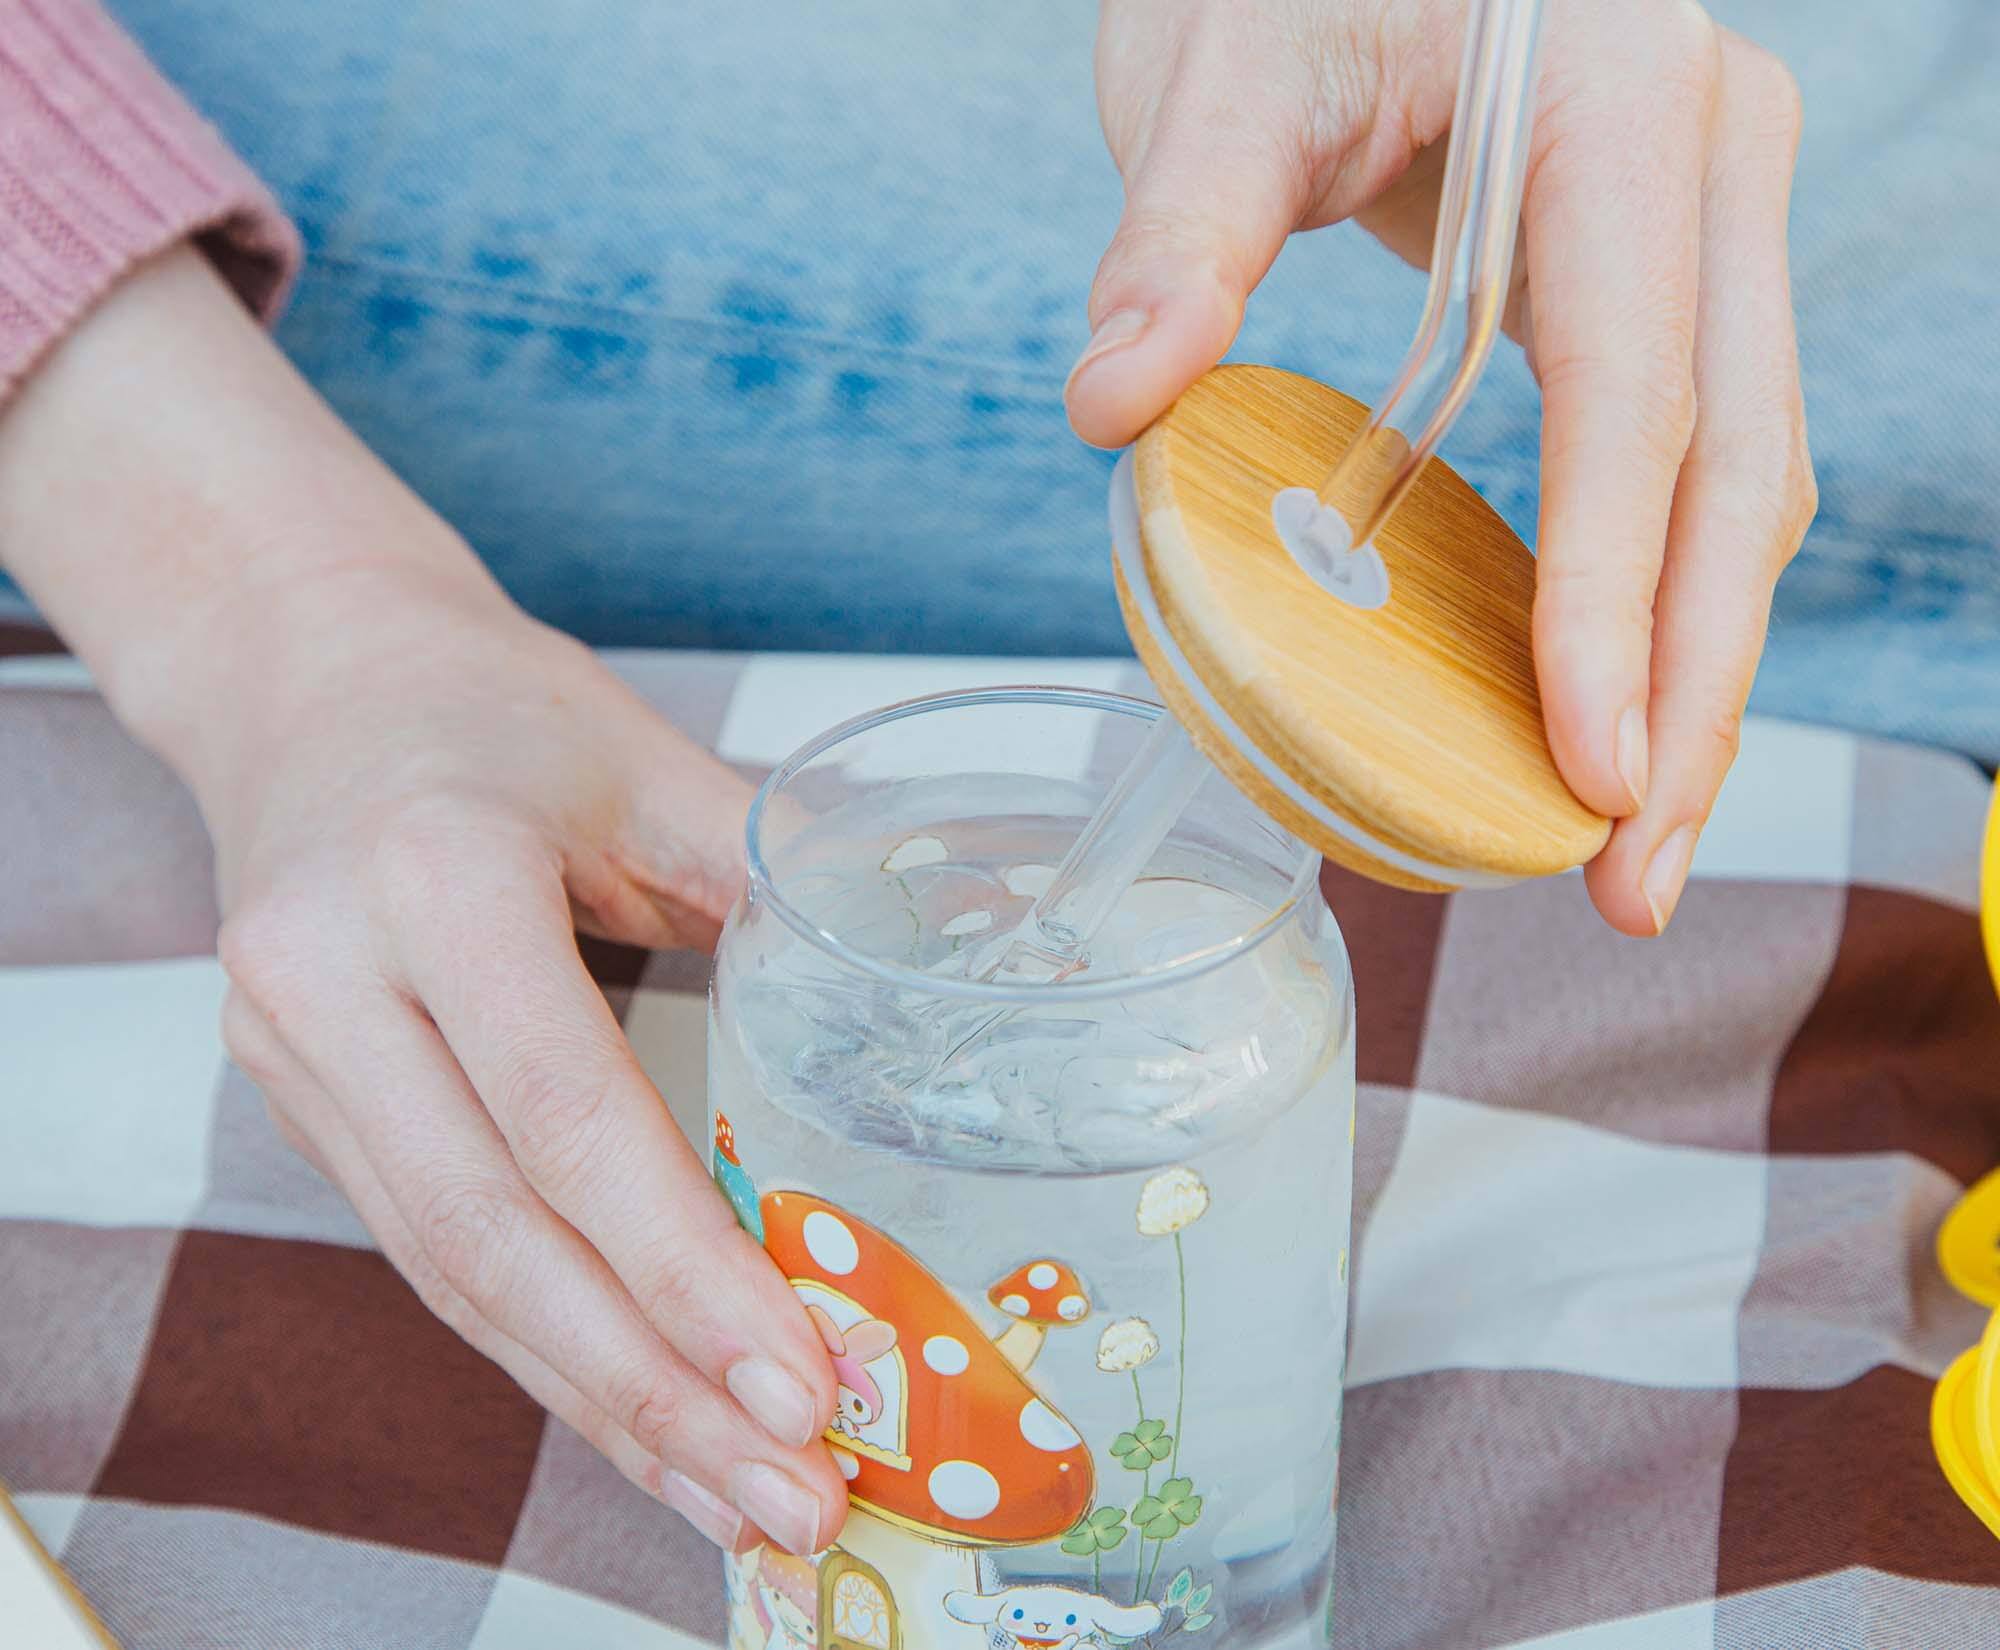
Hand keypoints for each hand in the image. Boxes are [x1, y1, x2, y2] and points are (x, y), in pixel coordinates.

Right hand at [0, 246, 845, 1557]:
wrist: (304, 678)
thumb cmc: (489, 705)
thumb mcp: (640, 757)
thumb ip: (772, 870)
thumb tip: (935, 977)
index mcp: (431, 878)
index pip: (564, 1114)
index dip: (681, 1265)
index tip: (799, 1378)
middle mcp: (328, 981)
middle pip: (494, 1239)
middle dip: (651, 1389)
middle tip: (788, 1492)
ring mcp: (290, 1055)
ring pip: (451, 1275)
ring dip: (600, 1401)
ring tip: (735, 1496)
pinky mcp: (298, 1101)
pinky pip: (429, 1250)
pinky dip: (542, 1344)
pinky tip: (638, 1411)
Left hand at [1071, 0, 1816, 933]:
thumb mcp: (1220, 71)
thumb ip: (1182, 231)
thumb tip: (1115, 404)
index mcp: (1620, 100)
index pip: (1640, 389)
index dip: (1617, 592)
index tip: (1589, 764)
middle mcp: (1709, 159)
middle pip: (1742, 466)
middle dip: (1695, 688)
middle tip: (1629, 875)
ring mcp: (1707, 219)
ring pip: (1746, 478)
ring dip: (1695, 668)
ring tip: (1630, 839)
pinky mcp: (1668, 272)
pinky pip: (1692, 457)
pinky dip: (1655, 594)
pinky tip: (1604, 708)